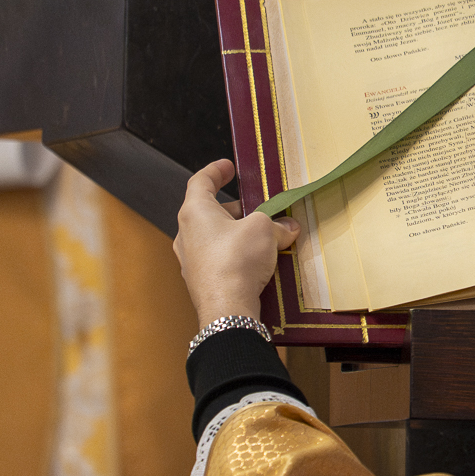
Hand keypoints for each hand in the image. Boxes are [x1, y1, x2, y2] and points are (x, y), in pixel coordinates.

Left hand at [172, 159, 298, 325]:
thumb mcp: (263, 230)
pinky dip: (237, 255)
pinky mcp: (202, 281)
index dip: (215, 171)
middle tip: (258, 209)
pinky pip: (220, 260)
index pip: (200, 181)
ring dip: (238, 234)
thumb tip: (287, 226)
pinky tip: (257, 262)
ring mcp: (191, 260)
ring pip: (216, 238)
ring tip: (264, 237)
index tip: (228, 167)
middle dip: (237, 209)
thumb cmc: (236, 261)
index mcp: (194, 212)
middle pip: (211, 212)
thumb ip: (275, 223)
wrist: (227, 308)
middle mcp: (186, 234)